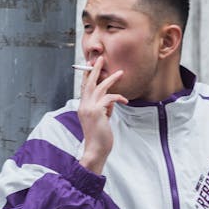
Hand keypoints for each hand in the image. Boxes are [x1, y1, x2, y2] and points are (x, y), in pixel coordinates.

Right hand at [78, 56, 127, 174]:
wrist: (96, 149)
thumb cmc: (100, 136)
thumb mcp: (101, 119)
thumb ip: (104, 108)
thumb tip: (111, 100)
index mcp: (83, 107)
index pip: (84, 87)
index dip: (87, 76)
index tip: (91, 65)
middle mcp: (83, 105)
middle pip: (89, 83)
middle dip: (95, 70)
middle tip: (100, 59)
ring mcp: (89, 108)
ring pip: (100, 87)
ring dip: (111, 79)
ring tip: (121, 73)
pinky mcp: (97, 111)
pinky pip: (109, 98)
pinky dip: (118, 98)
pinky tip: (125, 101)